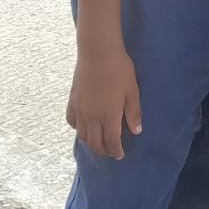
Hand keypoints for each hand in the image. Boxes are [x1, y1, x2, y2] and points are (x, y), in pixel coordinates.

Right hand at [65, 43, 141, 159]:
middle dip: (104, 151)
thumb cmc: (119, 69)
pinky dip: (78, 129)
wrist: (98, 53)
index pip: (111, 142)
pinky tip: (84, 127)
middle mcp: (91, 117)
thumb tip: (136, 131)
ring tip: (99, 143)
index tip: (120, 155)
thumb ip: (134, 113)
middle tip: (111, 153)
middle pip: (95, 143)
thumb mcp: (132, 91)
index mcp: (108, 116)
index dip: (116, 151)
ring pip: (82, 135)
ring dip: (91, 143)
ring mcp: (79, 110)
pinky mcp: (72, 101)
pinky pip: (72, 122)